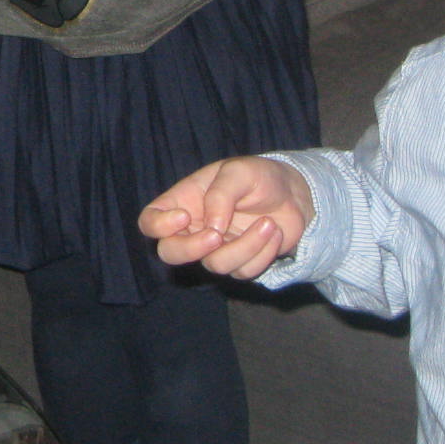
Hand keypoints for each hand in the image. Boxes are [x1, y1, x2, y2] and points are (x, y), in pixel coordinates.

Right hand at [140, 157, 313, 275]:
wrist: (294, 195)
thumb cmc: (259, 177)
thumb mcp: (239, 171)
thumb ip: (220, 195)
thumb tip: (211, 227)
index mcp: (183, 202)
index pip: (150, 221)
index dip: (158, 225)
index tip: (184, 217)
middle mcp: (194, 229)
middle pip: (170, 253)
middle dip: (192, 249)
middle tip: (217, 236)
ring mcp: (216, 250)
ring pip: (214, 265)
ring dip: (246, 246)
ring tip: (268, 223)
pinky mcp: (239, 264)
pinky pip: (243, 271)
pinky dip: (263, 252)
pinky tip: (273, 232)